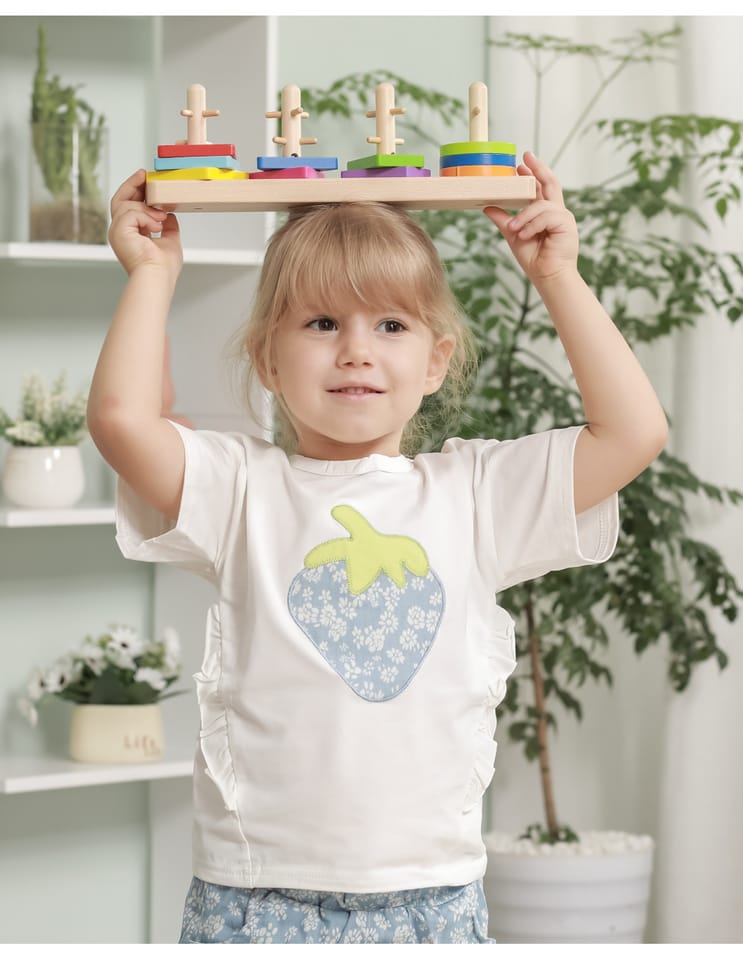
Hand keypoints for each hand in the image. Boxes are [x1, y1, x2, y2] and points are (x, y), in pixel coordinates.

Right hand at [108, 169, 182, 277]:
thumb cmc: (163, 268)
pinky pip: (131, 212)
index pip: (128, 206)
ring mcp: (117, 231)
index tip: (146, 179)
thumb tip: (170, 214)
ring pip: (127, 204)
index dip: (136, 191)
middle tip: (144, 175)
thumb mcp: (170, 240)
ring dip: (148, 208)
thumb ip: (168, 226)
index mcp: (130, 233)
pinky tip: (157, 226)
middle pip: (120, 199)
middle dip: (132, 185)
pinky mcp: (118, 231)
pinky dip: (146, 217)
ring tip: (162, 217)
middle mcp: (120, 231)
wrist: (158, 277)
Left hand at [484, 152, 578, 283]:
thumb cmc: (534, 258)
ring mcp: (563, 217)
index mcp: (546, 213)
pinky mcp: (566, 224)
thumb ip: (503, 220)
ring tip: (513, 229)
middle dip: (538, 168)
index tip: (521, 163)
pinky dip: (532, 225)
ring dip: (524, 216)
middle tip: (526, 157)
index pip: (541, 187)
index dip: (533, 173)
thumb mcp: (513, 235)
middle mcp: (557, 212)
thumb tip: (486, 206)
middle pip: (550, 183)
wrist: (548, 277)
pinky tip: (524, 235)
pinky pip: (545, 216)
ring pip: (541, 204)